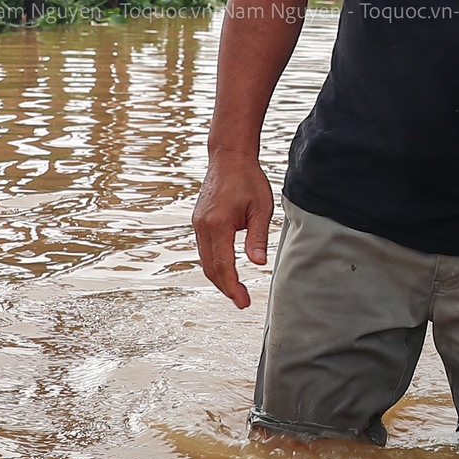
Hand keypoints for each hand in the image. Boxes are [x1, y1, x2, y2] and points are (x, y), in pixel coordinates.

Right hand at [192, 153, 274, 308]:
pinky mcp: (199, 221)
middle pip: (210, 268)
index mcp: (218, 225)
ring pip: (205, 260)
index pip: (223, 266)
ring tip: (236, 290)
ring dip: (219, 278)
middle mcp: (202, 226)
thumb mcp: (261, 209)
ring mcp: (197, 224)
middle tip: (242, 301)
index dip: (233, 287)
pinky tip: (227, 270)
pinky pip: (204, 249)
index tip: (243, 301)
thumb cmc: (248, 179)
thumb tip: (258, 264)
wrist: (229, 157)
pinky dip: (215, 264)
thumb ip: (258, 237)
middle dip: (225, 288)